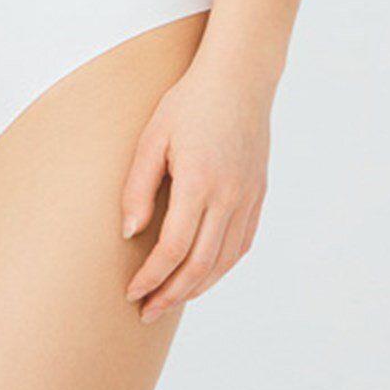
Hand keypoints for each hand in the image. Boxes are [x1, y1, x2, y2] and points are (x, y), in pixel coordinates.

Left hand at [119, 54, 270, 320]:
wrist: (239, 78)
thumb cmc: (189, 102)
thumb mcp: (152, 137)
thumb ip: (138, 187)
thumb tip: (130, 233)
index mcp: (199, 181)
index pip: (174, 248)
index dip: (152, 277)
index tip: (132, 292)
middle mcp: (229, 196)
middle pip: (201, 265)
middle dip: (172, 294)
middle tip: (147, 311)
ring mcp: (248, 197)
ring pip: (225, 260)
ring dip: (197, 287)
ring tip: (171, 298)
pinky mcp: (258, 194)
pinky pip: (242, 244)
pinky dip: (221, 266)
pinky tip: (203, 273)